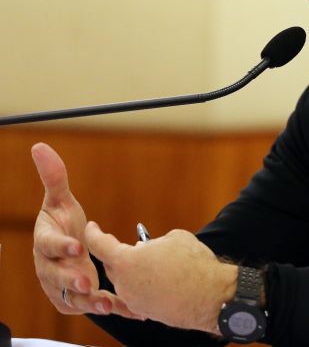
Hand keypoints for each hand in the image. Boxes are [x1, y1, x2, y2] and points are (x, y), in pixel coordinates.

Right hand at [31, 143, 136, 317]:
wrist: (67, 251)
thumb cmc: (62, 223)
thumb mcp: (60, 201)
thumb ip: (53, 177)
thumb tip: (40, 147)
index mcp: (45, 242)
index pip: (48, 245)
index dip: (61, 246)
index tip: (77, 246)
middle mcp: (49, 267)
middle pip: (56, 276)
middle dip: (71, 280)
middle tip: (87, 281)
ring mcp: (60, 286)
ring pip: (72, 297)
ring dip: (90, 301)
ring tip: (109, 303)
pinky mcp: (74, 300)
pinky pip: (88, 306)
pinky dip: (104, 307)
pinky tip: (123, 308)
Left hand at [84, 222, 237, 332]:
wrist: (210, 295)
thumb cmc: (193, 263)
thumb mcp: (175, 238)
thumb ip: (155, 243)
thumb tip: (150, 249)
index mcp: (126, 261)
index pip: (99, 245)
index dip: (94, 234)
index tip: (92, 227)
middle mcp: (124, 284)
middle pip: (113, 267)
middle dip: (123, 257)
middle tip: (140, 249)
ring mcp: (134, 302)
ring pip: (128, 283)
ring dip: (138, 274)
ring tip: (160, 266)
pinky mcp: (147, 313)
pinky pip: (140, 297)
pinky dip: (148, 288)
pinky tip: (166, 282)